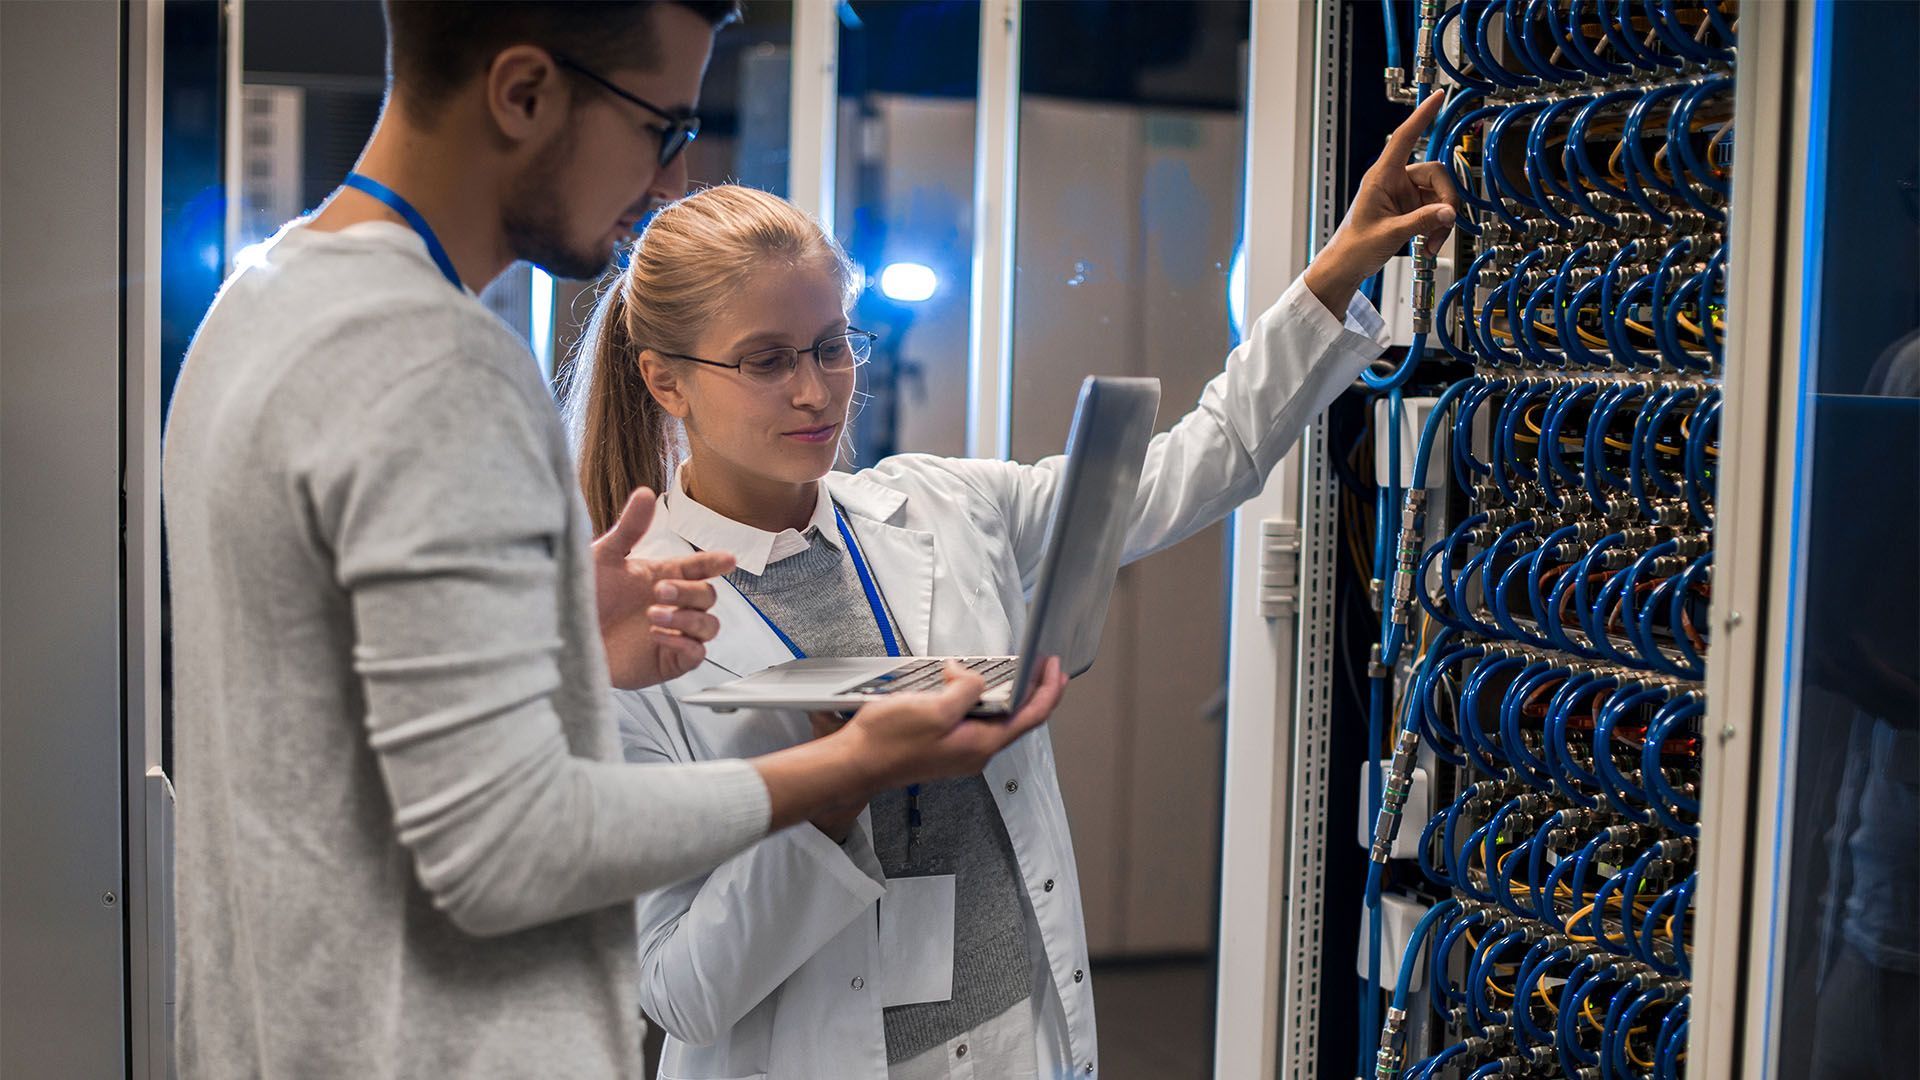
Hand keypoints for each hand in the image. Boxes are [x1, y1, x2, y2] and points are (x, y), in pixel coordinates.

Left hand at [591, 488, 735, 688]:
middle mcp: (673, 605)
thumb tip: (646, 493)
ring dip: (688, 619)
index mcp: (663, 577)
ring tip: (653, 616)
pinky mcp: (668, 662)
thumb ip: (629, 528)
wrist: (562, 637)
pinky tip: (656, 636)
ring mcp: (673, 634)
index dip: (715, 563)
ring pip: (709, 626)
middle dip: (689, 592)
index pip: (700, 568)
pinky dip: (684, 644)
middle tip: (659, 591)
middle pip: (708, 596)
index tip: (726, 560)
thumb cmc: (581, 597)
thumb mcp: (603, 558)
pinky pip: (696, 654)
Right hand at [750, 658, 1068, 833]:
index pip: (1031, 716)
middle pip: (1017, 719)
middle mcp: (976, 754)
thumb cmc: (889, 740)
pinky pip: (972, 722)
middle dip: (1029, 689)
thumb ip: (966, 690)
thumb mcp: (934, 708)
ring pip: (993, 720)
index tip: (1054, 664)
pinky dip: (976, 701)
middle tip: (1037, 663)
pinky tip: (962, 686)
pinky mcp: (944, 750)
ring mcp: (960, 754)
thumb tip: (974, 679)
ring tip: (1000, 670)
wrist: (855, 764)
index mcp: (981, 745)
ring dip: (999, 694)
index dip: (1048, 689)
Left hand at [1305, 90, 1465, 316]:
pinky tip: (1430, 244)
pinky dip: (1437, 227)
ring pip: (1440, 195)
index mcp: (1382, 176)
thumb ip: (1422, 221)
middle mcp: (1395, 181)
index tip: (1436, 97)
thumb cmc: (1355, 246)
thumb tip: (1449, 213)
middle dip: (1446, 200)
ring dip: (1442, 220)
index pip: (1404, 138)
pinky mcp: (1412, 209)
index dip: (1421, 116)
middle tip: (1444, 223)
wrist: (1347, 265)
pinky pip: (1436, 210)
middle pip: (1437, 174)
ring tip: (1433, 243)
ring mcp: (1405, 195)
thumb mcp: (1391, 234)